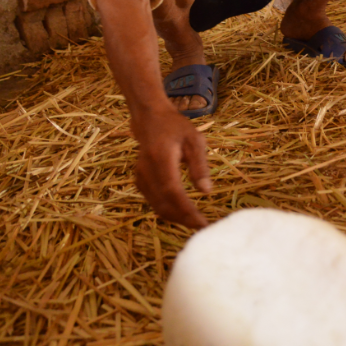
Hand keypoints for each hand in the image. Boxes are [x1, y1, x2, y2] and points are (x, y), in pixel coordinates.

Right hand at [131, 106, 211, 228]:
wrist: (150, 118)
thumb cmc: (176, 127)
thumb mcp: (195, 140)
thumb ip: (200, 165)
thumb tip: (206, 192)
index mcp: (161, 158)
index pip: (172, 191)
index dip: (186, 210)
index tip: (201, 222)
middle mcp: (147, 170)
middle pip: (163, 204)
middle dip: (183, 219)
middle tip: (202, 226)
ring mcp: (140, 176)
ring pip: (157, 206)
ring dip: (176, 217)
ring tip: (195, 222)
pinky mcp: (139, 180)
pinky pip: (153, 201)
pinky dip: (167, 210)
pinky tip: (182, 213)